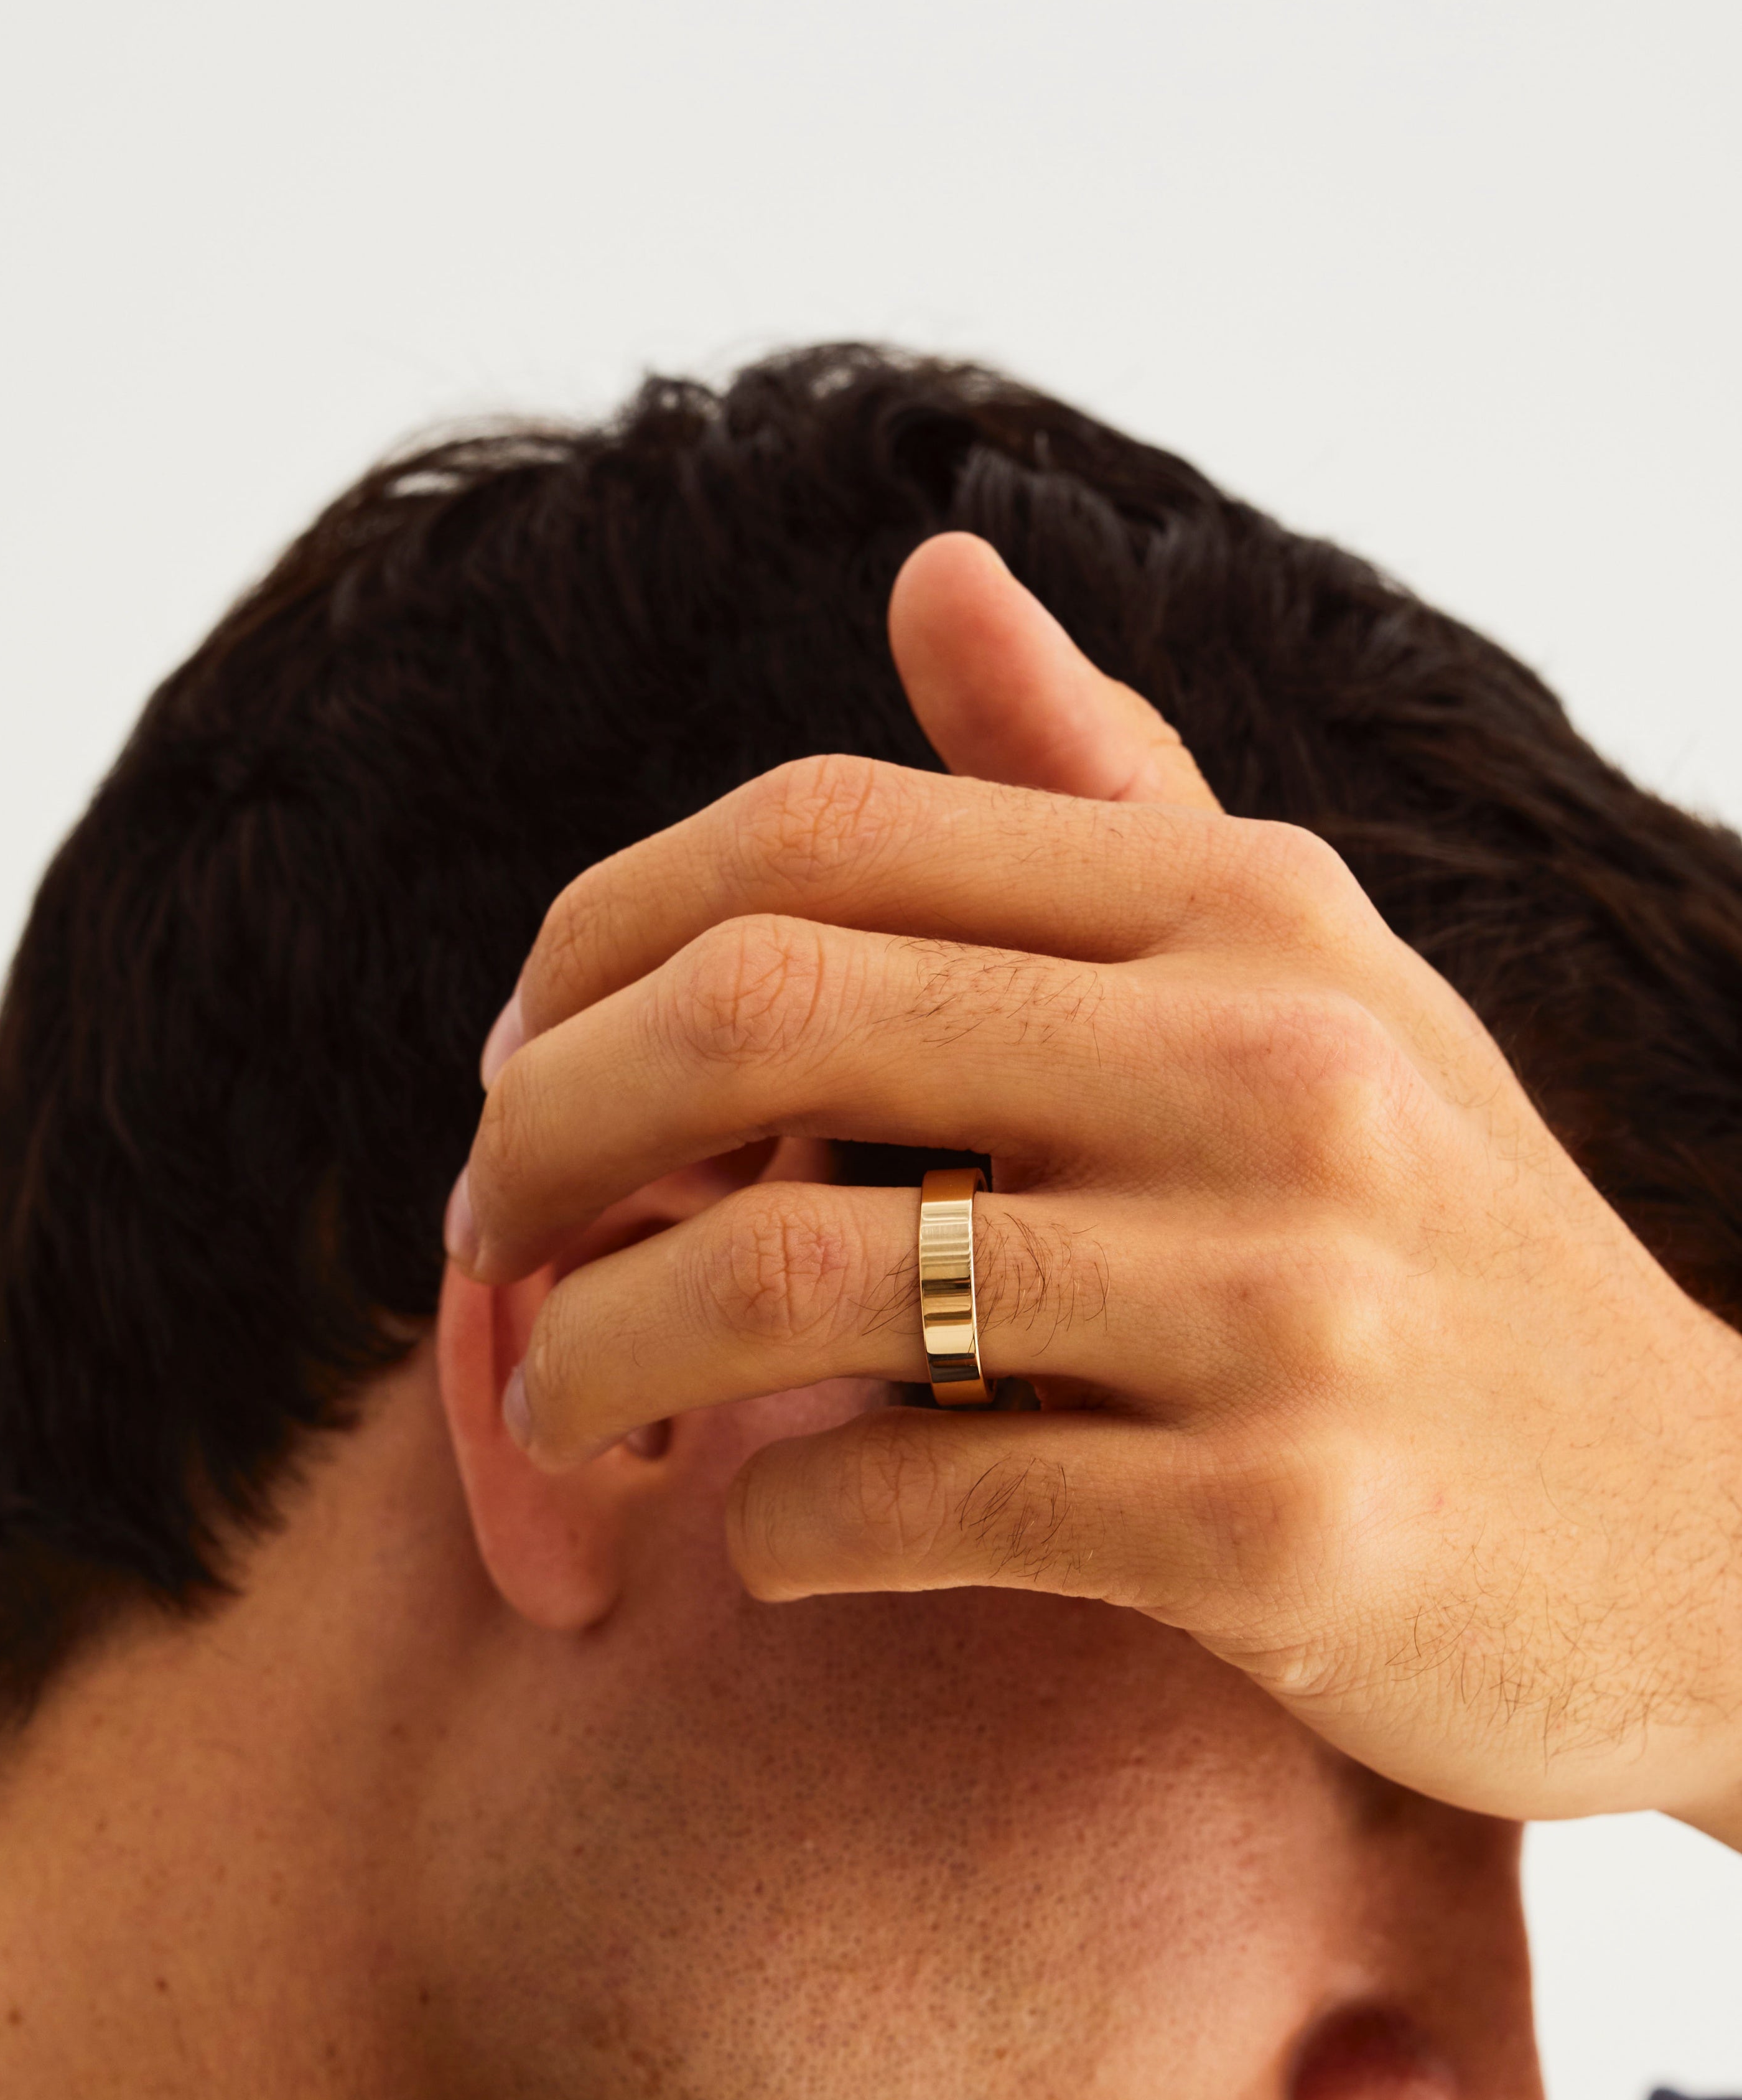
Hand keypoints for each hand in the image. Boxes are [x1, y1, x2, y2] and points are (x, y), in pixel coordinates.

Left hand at [449, 535, 1741, 1834]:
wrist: (1701, 1536)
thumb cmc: (1436, 1245)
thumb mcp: (1307, 979)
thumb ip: (1104, 789)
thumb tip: (927, 563)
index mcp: (1241, 909)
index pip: (810, 839)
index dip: (589, 945)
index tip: (509, 1069)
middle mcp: (1269, 1064)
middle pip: (758, 1020)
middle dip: (540, 1136)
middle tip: (480, 1246)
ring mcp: (1284, 1303)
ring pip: (792, 1278)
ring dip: (601, 1357)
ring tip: (561, 1412)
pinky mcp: (1277, 1533)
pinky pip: (901, 1506)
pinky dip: (774, 1529)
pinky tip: (772, 1537)